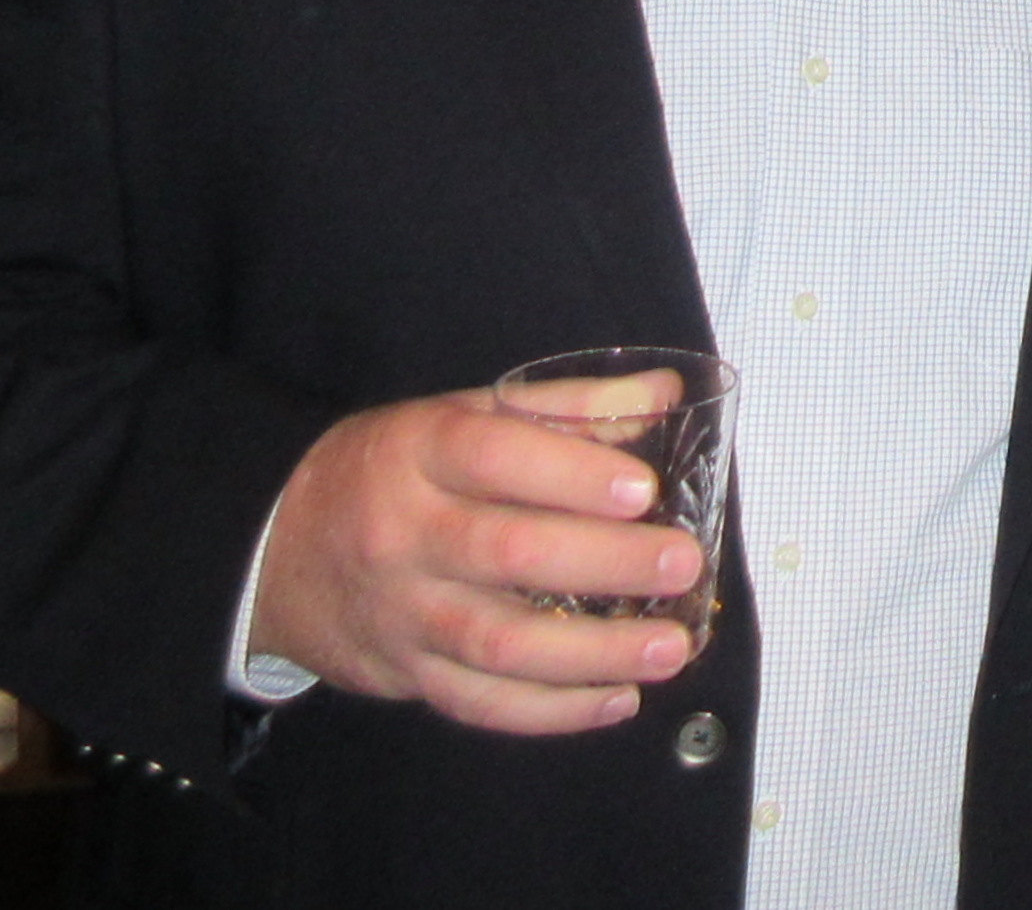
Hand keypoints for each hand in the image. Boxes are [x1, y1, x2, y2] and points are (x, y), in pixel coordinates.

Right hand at [250, 391, 703, 733]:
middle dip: (605, 563)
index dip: (571, 474)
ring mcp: (404, 613)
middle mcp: (407, 535)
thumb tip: (665, 394)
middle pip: (507, 553)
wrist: (277, 549)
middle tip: (681, 564)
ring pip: (499, 643)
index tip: (643, 489)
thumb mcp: (462, 415)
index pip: (495, 456)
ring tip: (670, 648)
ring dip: (593, 653)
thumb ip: (566, 405)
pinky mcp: (405, 674)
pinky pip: (479, 703)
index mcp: (421, 454)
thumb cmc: (395, 471)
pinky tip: (617, 700)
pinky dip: (552, 711)